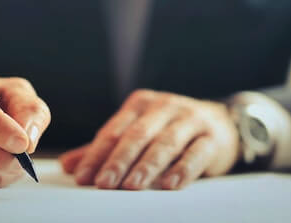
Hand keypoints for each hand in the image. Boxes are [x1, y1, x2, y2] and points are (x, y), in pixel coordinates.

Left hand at [59, 89, 239, 189]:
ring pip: (165, 143)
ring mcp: (189, 119)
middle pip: (136, 135)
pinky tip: (169, 185)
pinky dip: (181, 170)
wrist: (221, 122)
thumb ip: (105, 148)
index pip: (113, 131)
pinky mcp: (211, 137)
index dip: (96, 154)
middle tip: (103, 184)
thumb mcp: (138, 131)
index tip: (83, 177)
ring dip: (147, 166)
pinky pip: (195, 154)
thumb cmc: (170, 129)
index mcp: (140, 104)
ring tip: (131, 186)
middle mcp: (164, 106)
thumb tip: (69, 165)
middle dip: (118, 161)